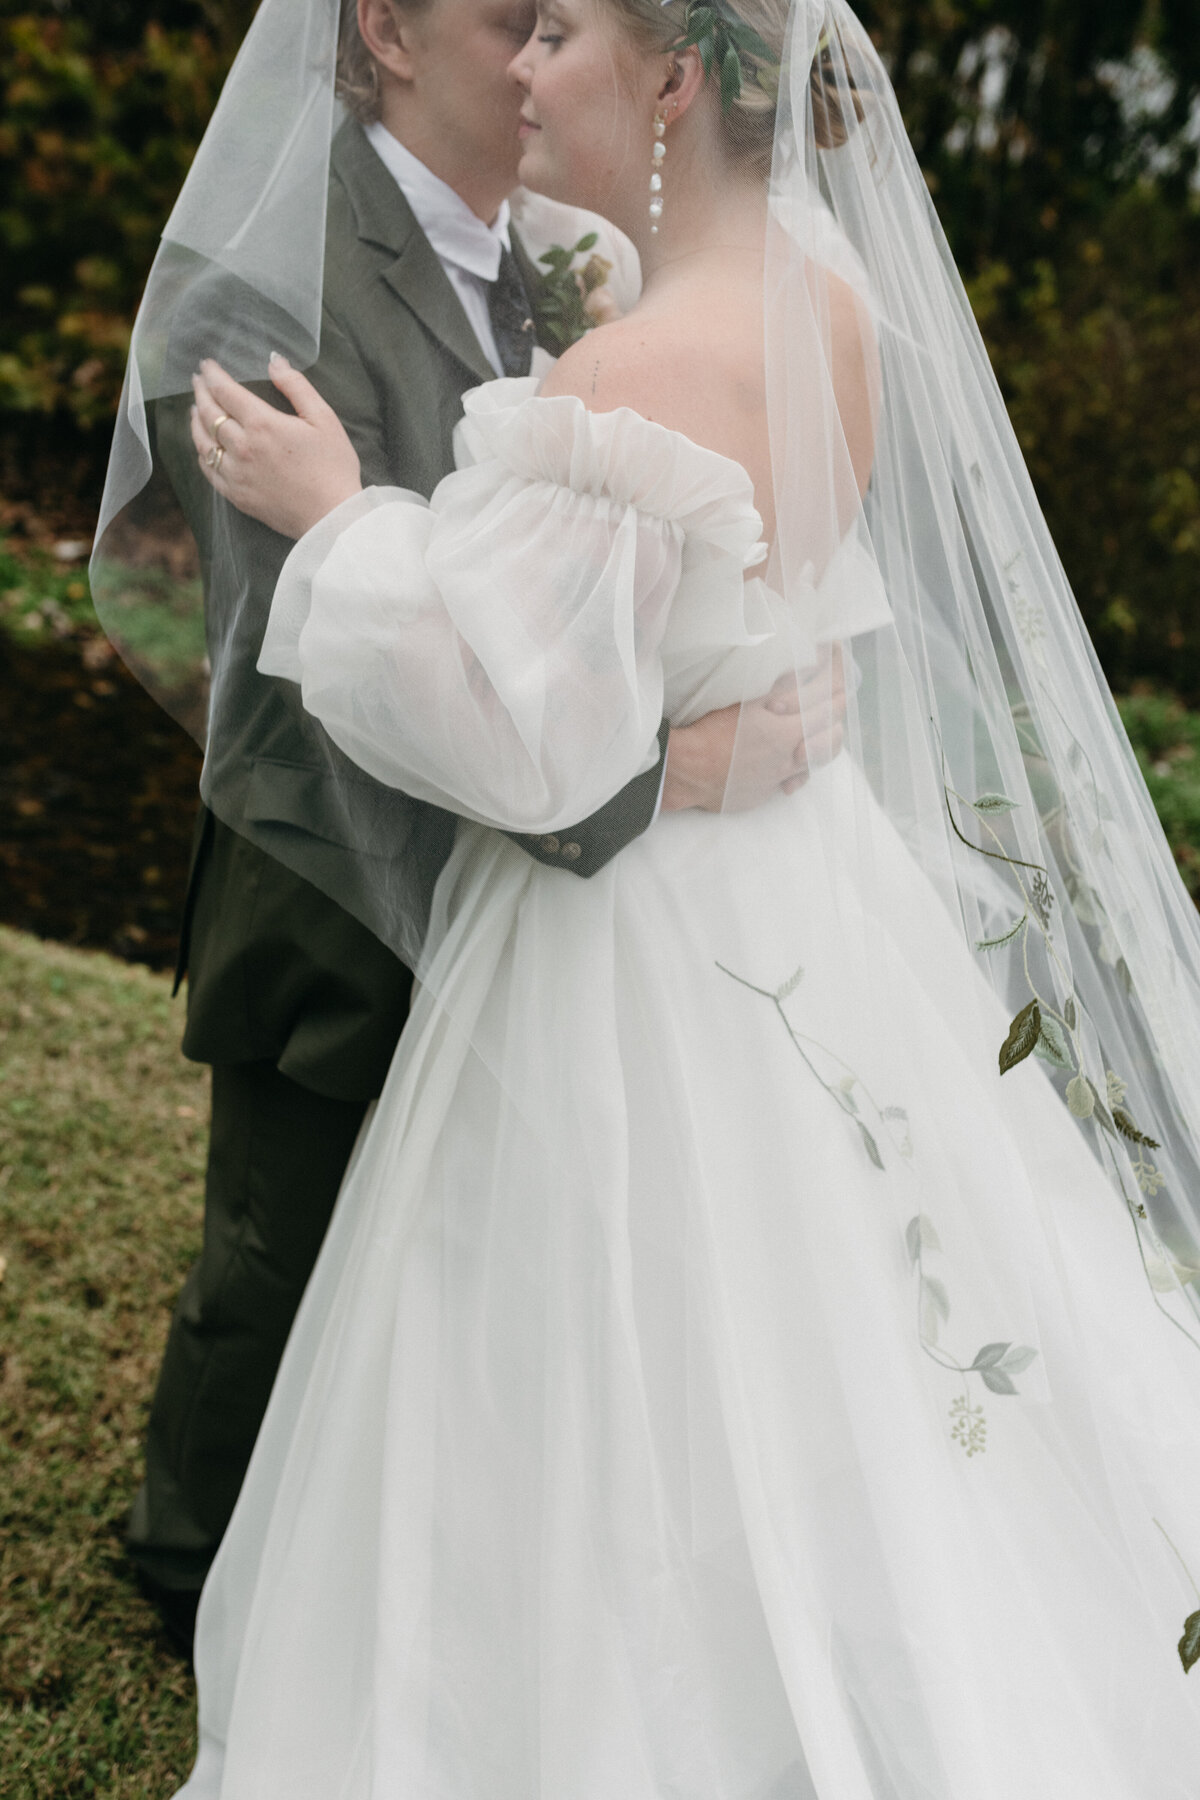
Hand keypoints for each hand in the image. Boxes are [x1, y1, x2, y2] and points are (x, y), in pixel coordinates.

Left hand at [190, 355, 361, 539]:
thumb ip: (296, 386)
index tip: (207, 364)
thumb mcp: (323, 418)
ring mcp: (236, 473)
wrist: (332, 517)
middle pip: (209, 413)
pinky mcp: (237, 495)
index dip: (213, 375)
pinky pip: (209, 470)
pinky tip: (203, 445)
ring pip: (202, 441)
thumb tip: (274, 361)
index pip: (225, 391)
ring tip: (195, 408)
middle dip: (201, 392)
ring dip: (195, 421)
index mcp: (262, 424)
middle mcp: (242, 447)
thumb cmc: (333, 466)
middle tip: (197, 380)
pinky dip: (201, 453)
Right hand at [661, 645, 845, 812]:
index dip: (837, 685)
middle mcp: (789, 756)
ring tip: (818, 731)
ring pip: (816, 761)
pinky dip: (797, 772)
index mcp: (787, 729)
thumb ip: (779, 689)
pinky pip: (793, 782)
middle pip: (831, 735)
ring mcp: (779, 777)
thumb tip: (804, 672)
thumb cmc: (711, 731)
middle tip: (834, 698)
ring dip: (821, 743)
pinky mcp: (765, 792)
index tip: (838, 674)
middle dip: (836, 715)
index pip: (828, 704)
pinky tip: (792, 765)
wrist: (686, 772)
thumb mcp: (747, 701)